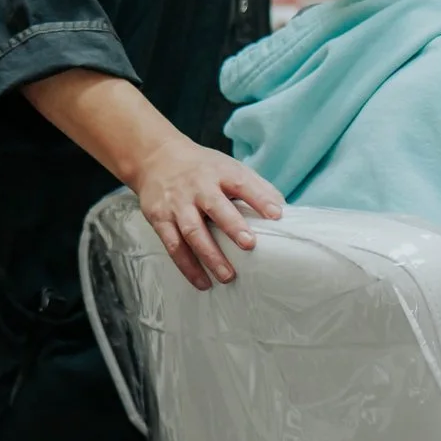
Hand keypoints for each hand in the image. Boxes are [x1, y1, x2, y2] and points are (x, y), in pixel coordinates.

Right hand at [126, 134, 284, 291]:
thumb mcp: (229, 168)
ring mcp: (178, 204)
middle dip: (233, 226)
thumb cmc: (203, 169)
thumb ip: (256, 187)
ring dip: (210, 255)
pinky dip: (187, 266)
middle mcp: (199, 187)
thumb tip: (283, 209)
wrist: (157, 158)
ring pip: (193, 231)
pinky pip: (174, 245)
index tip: (277, 215)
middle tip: (249, 245)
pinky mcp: (160, 219)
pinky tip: (202, 282)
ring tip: (228, 276)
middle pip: (215, 207)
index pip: (243, 184)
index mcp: (221, 173)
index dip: (260, 199)